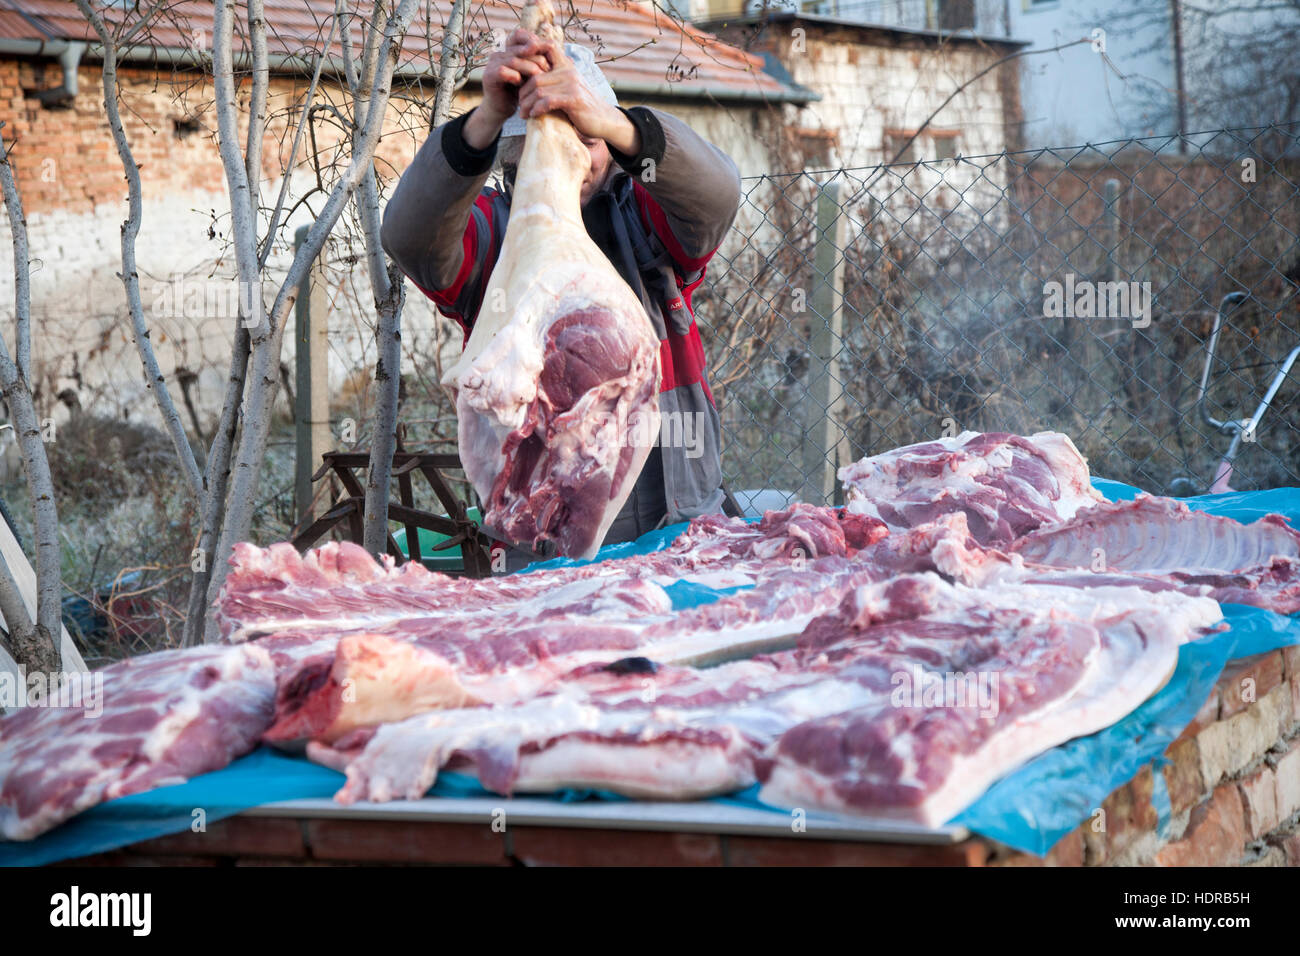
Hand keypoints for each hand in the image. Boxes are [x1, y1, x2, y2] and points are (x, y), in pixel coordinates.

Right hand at [466, 30, 549, 146]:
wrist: (503, 109)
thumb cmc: (521, 92)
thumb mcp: (535, 76)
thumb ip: (547, 65)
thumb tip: (571, 60)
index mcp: (510, 50)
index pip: (520, 35)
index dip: (534, 41)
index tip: (549, 54)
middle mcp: (500, 53)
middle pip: (521, 49)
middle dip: (537, 58)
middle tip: (549, 70)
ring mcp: (493, 63)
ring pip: (514, 60)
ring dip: (529, 68)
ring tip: (540, 78)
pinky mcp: (489, 75)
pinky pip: (503, 71)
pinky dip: (515, 77)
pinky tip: (523, 84)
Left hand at [515, 39, 624, 142]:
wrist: (605, 120)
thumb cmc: (583, 107)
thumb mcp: (569, 89)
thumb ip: (554, 82)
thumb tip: (532, 82)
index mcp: (566, 66)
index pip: (547, 46)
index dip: (531, 47)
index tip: (517, 63)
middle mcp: (569, 72)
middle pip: (535, 76)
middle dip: (523, 92)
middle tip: (519, 105)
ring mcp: (572, 84)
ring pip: (538, 89)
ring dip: (527, 104)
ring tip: (523, 114)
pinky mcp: (574, 99)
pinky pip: (547, 101)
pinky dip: (537, 109)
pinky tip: (534, 115)